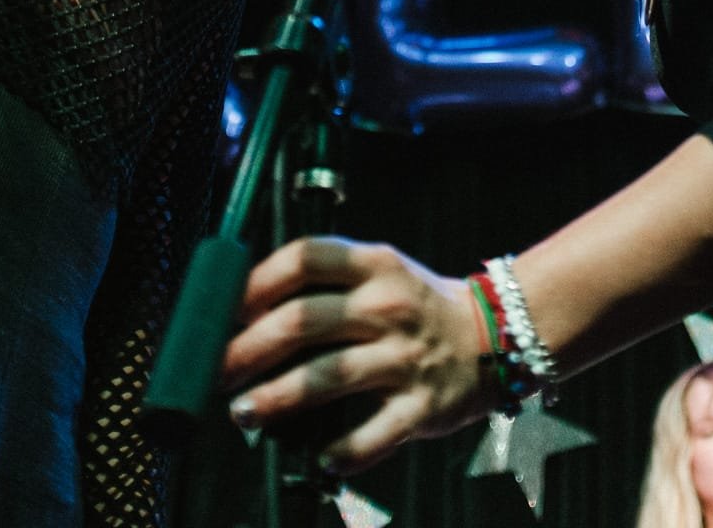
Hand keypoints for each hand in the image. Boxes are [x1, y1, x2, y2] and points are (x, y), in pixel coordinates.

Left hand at [223, 237, 489, 473]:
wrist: (492, 336)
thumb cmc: (416, 306)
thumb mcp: (379, 272)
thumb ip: (326, 282)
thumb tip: (246, 308)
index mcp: (374, 264)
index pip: (305, 258)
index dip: (256, 282)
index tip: (226, 308)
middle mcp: (387, 306)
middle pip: (304, 320)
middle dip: (250, 348)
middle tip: (219, 369)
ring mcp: (404, 357)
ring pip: (327, 376)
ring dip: (276, 397)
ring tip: (243, 412)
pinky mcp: (420, 406)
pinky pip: (372, 434)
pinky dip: (341, 450)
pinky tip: (319, 456)